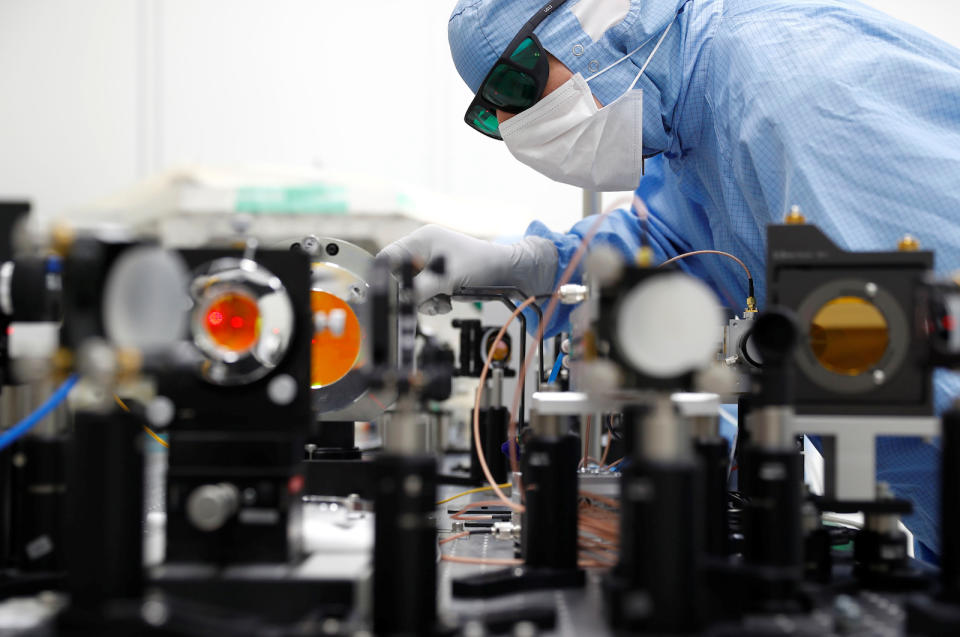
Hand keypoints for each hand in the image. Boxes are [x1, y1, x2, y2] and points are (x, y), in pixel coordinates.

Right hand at [377, 225, 556, 313]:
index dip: (387, 276)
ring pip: (411, 290)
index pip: (389, 257)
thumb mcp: (448, 277)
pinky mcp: (437, 280)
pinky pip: (424, 295)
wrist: (506, 273)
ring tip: (442, 301)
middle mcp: (423, 251)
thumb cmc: (482, 264)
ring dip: (424, 301)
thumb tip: (399, 301)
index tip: (393, 294)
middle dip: (412, 293)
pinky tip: (447, 302)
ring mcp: (430, 266)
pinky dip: (433, 303)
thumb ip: (421, 288)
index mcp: (422, 240)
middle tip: (427, 300)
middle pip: (400, 277)